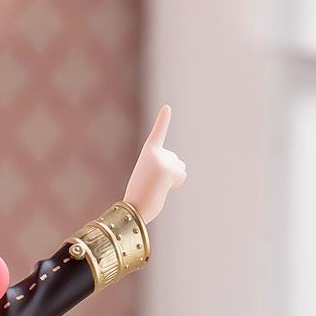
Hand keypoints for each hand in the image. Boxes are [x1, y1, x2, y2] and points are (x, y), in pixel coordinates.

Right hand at [124, 104, 185, 224]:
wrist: (134, 208)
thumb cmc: (141, 196)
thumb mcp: (151, 176)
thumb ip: (163, 168)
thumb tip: (179, 170)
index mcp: (148, 152)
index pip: (158, 133)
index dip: (163, 120)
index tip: (167, 107)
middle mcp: (155, 153)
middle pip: (176, 160)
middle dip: (171, 174)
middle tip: (154, 183)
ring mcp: (161, 160)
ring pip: (180, 167)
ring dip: (174, 179)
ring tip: (158, 186)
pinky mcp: (167, 169)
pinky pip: (182, 176)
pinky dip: (177, 183)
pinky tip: (163, 188)